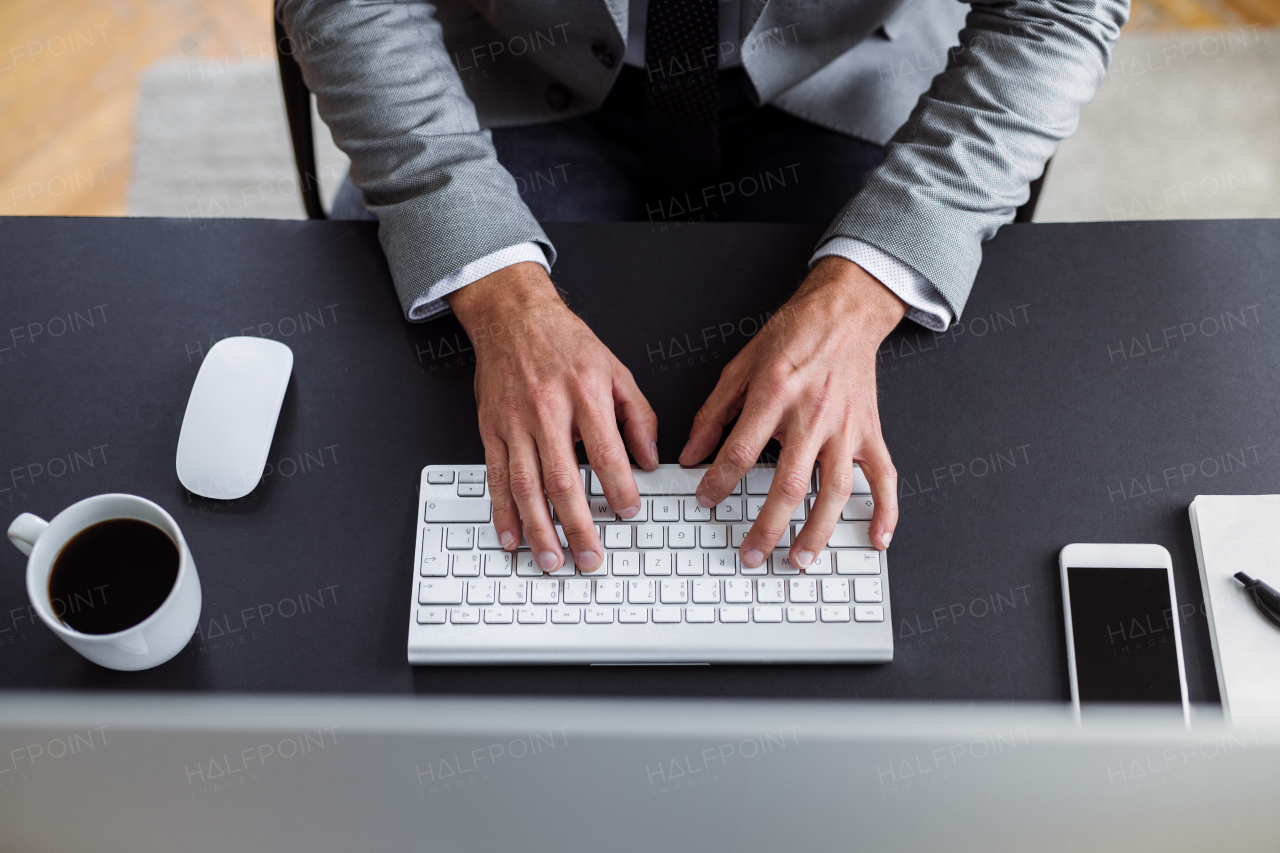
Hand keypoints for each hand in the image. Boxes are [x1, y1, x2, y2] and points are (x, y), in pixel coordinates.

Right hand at [448, 262, 658, 572]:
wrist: (513, 315)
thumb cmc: (565, 342)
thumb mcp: (616, 370)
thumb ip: (639, 417)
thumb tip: (650, 460)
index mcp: (585, 394)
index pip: (605, 453)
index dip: (618, 489)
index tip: (628, 513)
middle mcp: (547, 409)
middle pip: (562, 480)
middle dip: (577, 526)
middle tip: (589, 558)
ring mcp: (514, 421)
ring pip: (526, 485)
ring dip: (539, 529)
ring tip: (551, 559)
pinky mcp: (490, 428)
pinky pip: (495, 476)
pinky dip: (502, 511)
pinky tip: (512, 536)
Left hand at [679, 256, 904, 569]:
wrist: (844, 312)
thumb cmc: (793, 335)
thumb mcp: (741, 365)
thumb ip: (713, 413)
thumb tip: (689, 454)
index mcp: (776, 394)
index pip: (740, 451)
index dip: (717, 482)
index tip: (704, 500)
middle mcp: (813, 414)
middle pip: (789, 484)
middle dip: (767, 526)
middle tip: (751, 555)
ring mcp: (847, 427)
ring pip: (834, 490)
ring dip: (817, 531)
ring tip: (800, 559)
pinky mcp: (871, 431)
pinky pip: (883, 476)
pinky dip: (885, 510)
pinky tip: (876, 538)